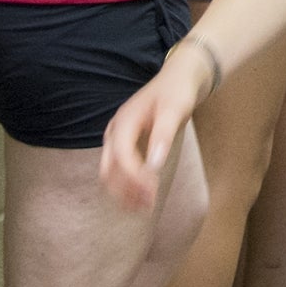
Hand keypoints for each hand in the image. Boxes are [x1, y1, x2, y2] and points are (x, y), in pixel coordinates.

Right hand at [100, 45, 213, 209]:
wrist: (177, 79)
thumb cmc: (176, 92)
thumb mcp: (174, 111)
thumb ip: (163, 136)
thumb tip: (154, 165)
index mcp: (124, 121)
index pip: (121, 156)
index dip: (134, 178)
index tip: (151, 194)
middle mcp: (115, 131)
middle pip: (108, 168)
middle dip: (124, 190)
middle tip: (148, 207)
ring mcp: (117, 137)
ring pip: (109, 172)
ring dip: (123, 191)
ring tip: (144, 207)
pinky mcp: (124, 144)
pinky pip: (117, 169)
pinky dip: (125, 185)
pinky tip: (141, 195)